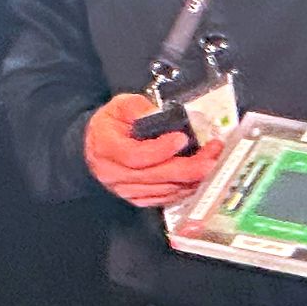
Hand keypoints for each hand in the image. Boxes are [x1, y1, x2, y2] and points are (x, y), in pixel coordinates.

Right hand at [85, 93, 221, 206]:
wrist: (93, 148)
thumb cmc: (110, 125)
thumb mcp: (119, 106)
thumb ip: (137, 108)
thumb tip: (157, 115)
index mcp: (108, 149)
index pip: (136, 156)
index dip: (160, 150)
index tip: (181, 138)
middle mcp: (116, 175)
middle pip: (157, 177)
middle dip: (189, 167)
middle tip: (212, 156)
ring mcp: (127, 191)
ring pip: (165, 190)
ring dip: (193, 178)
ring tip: (213, 161)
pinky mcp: (138, 199)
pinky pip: (165, 198)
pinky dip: (185, 188)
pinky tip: (199, 176)